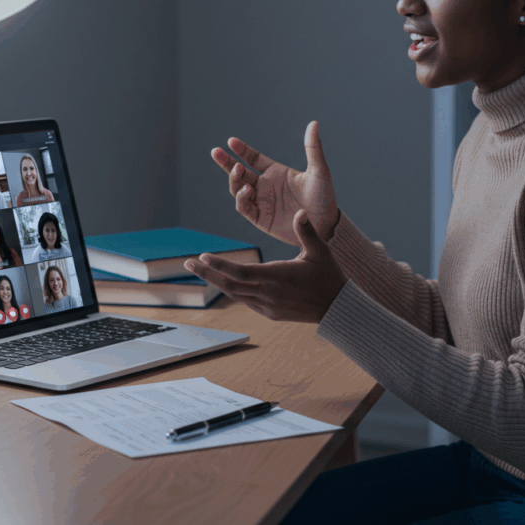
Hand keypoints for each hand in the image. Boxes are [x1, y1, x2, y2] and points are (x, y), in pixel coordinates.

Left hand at [184, 210, 346, 322]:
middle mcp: (269, 293)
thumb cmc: (329, 276)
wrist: (337, 308)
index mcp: (278, 277)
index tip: (202, 256)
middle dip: (207, 274)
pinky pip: (245, 301)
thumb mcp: (320, 251)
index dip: (219, 265)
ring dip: (215, 282)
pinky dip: (232, 290)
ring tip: (200, 270)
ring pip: (234, 294)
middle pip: (229, 285)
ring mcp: (268, 306)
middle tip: (187, 263)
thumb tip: (301, 211)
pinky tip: (223, 282)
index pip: (241, 272)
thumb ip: (307, 231)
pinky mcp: (270, 313)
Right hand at [211, 121, 338, 245]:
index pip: (252, 158)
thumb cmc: (324, 197)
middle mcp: (265, 186)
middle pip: (239, 172)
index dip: (241, 150)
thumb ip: (313, 148)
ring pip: (238, 189)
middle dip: (226, 162)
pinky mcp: (261, 219)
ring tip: (238, 170)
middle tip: (216, 152)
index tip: (231, 141)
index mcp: (275, 172)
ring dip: (235, 179)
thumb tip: (314, 123)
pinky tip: (247, 190)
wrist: (326, 225)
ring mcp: (261, 202)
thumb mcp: (318, 171)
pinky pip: (244, 208)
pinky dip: (241, 199)